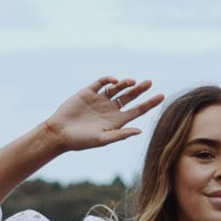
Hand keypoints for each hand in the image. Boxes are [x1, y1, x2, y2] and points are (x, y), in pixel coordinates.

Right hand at [46, 76, 163, 152]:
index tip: (162, 96)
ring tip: (132, 82)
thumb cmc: (81, 141)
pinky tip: (114, 81)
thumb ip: (120, 134)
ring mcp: (100, 100)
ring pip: (117, 88)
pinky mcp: (88, 92)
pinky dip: (109, 79)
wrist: (59, 133)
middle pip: (130, 97)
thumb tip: (140, 131)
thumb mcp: (102, 139)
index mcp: (117, 121)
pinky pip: (102, 82)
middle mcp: (110, 109)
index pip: (137, 110)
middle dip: (140, 89)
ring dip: (125, 84)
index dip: (150, 103)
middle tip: (149, 82)